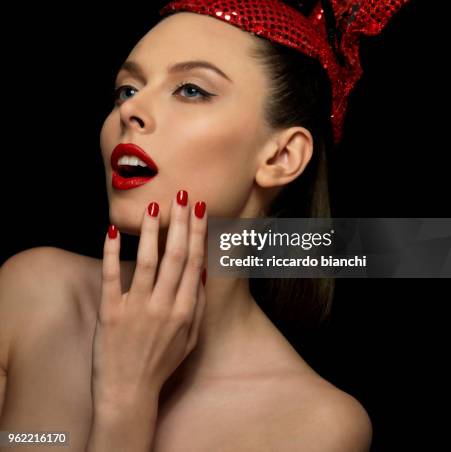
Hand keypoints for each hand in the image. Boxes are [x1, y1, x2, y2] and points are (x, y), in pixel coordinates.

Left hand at [90, 190, 206, 410]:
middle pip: (175, 256)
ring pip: (146, 261)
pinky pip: (111, 276)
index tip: (199, 209)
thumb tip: (201, 271)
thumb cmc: (161, 364)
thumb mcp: (191, 339)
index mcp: (184, 310)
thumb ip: (198, 305)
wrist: (129, 394)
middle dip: (180, 222)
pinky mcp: (110, 313)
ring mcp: (136, 309)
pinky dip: (111, 253)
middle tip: (181, 196)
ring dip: (151, 231)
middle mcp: (163, 306)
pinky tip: (112, 231)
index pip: (194, 262)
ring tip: (154, 207)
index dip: (197, 232)